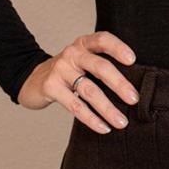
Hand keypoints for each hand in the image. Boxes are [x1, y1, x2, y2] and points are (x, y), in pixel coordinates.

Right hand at [16, 31, 140, 131]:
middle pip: (99, 67)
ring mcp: (60, 70)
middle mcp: (72, 54)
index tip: (132, 60)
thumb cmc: (69, 71)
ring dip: (108, 108)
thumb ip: (102, 66)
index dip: (117, 48)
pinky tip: (103, 128)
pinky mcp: (51, 87)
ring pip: (89, 90)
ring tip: (121, 122)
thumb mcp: (83, 61)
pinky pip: (75, 106)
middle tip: (134, 99)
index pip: (102, 40)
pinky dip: (91, 119)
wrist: (33, 78)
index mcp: (83, 44)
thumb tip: (134, 88)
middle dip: (119, 84)